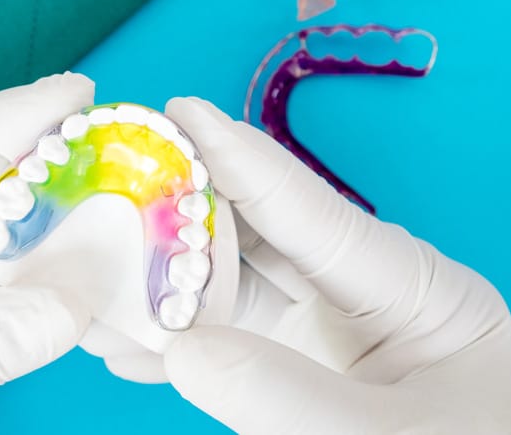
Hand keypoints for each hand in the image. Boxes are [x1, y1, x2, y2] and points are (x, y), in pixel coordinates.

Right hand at [85, 97, 510, 432]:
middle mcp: (362, 301)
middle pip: (258, 242)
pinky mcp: (291, 379)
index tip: (180, 113)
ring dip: (163, 288)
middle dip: (183, 216)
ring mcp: (323, 341)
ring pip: (229, 294)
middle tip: (110, 190)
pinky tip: (123, 350)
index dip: (242, 160)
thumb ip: (285, 397)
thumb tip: (180, 348)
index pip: (313, 211)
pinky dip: (172, 350)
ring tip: (95, 274)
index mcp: (414, 289)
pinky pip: (223, 349)